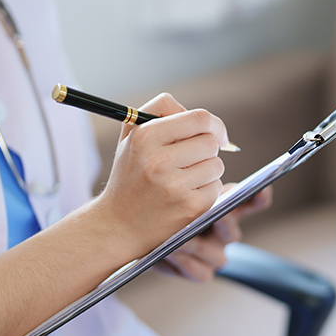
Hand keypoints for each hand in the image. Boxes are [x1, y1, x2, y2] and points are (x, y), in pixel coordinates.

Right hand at [93, 93, 228, 259]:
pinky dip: (207, 191)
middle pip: (211, 142)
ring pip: (217, 165)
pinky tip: (186, 196)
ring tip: (184, 180)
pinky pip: (216, 187)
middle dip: (208, 150)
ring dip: (208, 171)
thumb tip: (203, 118)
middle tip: (191, 161)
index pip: (200, 118)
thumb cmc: (130, 175)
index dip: (215, 125)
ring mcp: (174, 186)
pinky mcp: (189, 207)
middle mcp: (158, 161)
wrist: (118, 225)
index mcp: (145, 136)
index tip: (217, 135)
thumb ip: (160, 111)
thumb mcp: (132, 136)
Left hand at [158, 185, 273, 281]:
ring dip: (196, 246)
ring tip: (179, 239)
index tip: (262, 188)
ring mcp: (215, 255)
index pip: (252, 203)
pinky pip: (199, 272)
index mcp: (227, 209)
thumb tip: (205, 176)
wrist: (146, 236)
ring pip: (217, 257)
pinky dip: (184, 263)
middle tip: (215, 215)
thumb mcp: (177, 193)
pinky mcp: (200, 272)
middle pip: (233, 232)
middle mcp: (226, 233)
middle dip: (224, 223)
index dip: (260, 197)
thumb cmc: (165, 209)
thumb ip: (192, 185)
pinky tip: (169, 253)